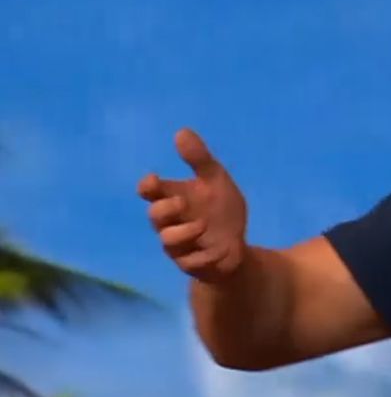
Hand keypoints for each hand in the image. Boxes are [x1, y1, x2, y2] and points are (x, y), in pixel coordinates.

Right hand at [137, 128, 249, 283]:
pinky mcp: (191, 264)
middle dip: (165, 208)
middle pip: (154, 215)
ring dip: (185, 232)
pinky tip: (220, 250)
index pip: (149, 190)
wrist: (237, 245)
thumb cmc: (220, 210)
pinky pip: (189, 263)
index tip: (154, 181)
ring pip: (167, 240)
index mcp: (173, 197)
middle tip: (183, 203)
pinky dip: (204, 256)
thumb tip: (181, 131)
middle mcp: (170, 222)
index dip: (148, 186)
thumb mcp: (216, 181)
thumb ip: (199, 159)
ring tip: (204, 226)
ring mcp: (178, 245)